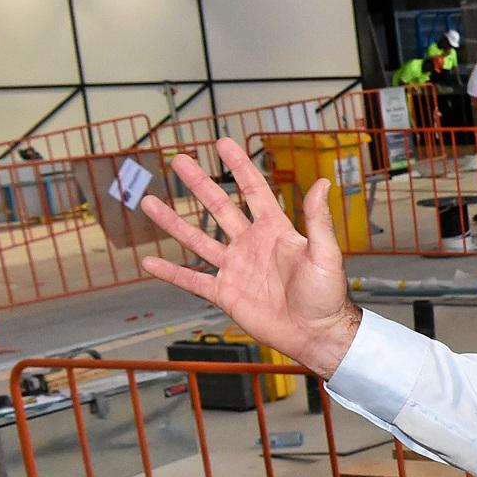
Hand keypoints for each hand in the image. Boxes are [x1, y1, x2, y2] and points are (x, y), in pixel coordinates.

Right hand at [136, 137, 364, 376]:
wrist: (316, 334)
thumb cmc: (327, 296)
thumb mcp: (325, 254)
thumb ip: (318, 220)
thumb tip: (323, 182)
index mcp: (275, 230)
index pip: (253, 190)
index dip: (239, 166)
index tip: (223, 143)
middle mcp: (251, 244)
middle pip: (219, 207)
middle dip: (199, 184)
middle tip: (179, 161)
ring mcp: (235, 268)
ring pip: (197, 239)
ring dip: (173, 222)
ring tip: (149, 202)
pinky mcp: (225, 294)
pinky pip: (192, 280)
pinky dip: (170, 272)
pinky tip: (148, 261)